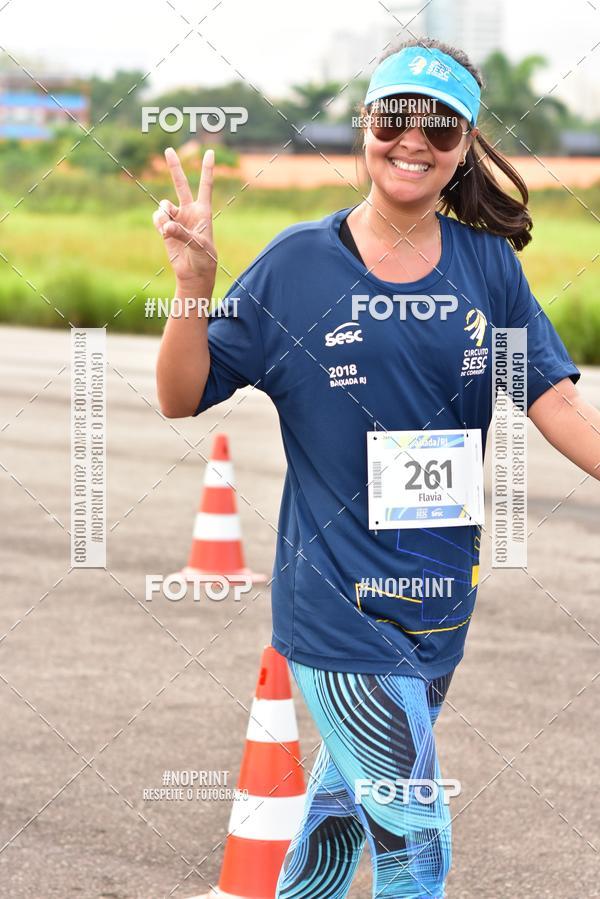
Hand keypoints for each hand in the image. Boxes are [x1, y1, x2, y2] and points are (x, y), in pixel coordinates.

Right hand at [153, 147, 217, 291]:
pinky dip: (159, 224)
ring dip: (164, 214)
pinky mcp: (165, 227)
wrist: (194, 272)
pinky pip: (157, 218)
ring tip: (169, 228)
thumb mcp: (198, 246)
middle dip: (174, 167)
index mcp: (203, 211)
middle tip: (168, 150)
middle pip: (180, 184)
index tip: (209, 152)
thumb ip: (182, 233)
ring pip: (164, 205)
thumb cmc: (204, 258)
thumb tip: (165, 226)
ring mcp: (176, 218)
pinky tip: (164, 233)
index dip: (207, 169)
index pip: (205, 186)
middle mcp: (189, 211)